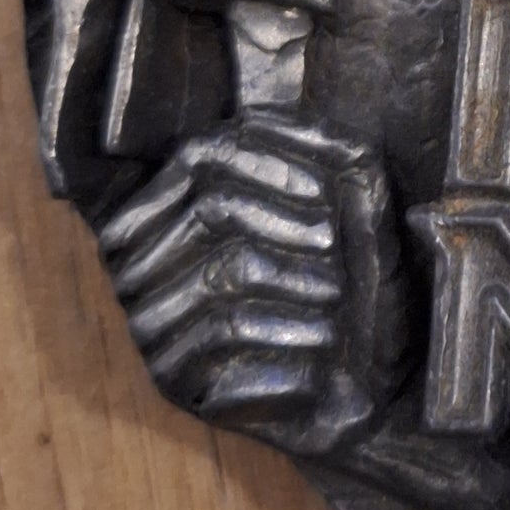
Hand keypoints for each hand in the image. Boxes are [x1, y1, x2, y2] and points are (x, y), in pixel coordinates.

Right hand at [97, 115, 411, 451]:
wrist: (363, 391)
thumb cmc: (359, 291)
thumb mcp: (356, 208)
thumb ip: (328, 150)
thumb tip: (268, 118)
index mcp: (180, 206)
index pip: (204, 155)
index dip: (275, 162)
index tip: (334, 192)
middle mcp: (146, 261)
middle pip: (215, 210)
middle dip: (295, 228)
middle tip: (342, 256)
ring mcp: (151, 321)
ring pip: (228, 271)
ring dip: (304, 285)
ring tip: (339, 305)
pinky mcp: (171, 379)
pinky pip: (227, 332)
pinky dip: (292, 334)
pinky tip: (325, 350)